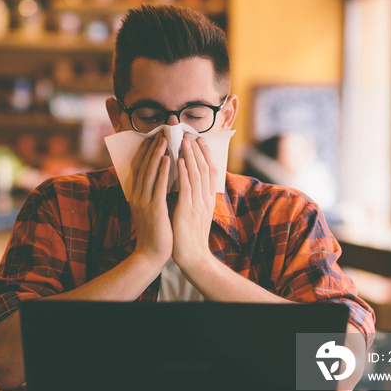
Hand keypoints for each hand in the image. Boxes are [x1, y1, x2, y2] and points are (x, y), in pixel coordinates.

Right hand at [126, 134, 171, 264]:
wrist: (151, 254)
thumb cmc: (155, 232)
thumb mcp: (150, 210)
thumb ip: (153, 194)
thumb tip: (162, 178)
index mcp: (136, 195)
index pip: (139, 168)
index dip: (145, 151)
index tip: (153, 137)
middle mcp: (137, 196)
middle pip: (143, 166)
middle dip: (152, 147)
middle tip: (161, 131)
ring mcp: (144, 202)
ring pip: (150, 172)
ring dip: (157, 154)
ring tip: (165, 139)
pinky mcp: (154, 208)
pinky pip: (158, 186)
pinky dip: (163, 171)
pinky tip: (169, 159)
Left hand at [172, 135, 217, 270]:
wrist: (193, 257)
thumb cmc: (190, 236)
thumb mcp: (196, 213)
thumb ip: (194, 197)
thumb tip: (187, 182)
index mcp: (208, 199)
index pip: (210, 171)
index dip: (206, 154)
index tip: (200, 140)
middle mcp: (206, 198)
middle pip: (205, 168)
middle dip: (198, 149)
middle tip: (192, 133)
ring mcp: (198, 204)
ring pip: (197, 174)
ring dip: (191, 155)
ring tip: (185, 140)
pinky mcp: (188, 210)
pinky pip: (187, 187)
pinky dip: (184, 172)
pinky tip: (180, 160)